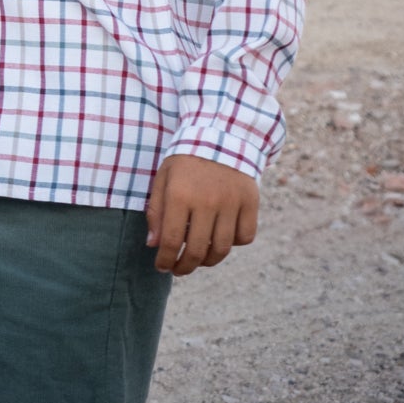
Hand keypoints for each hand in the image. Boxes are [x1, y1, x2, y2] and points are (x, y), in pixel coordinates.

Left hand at [145, 153, 258, 275]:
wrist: (221, 133)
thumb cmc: (187, 158)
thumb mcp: (164, 176)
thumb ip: (156, 210)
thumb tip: (154, 245)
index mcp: (180, 194)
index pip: (170, 241)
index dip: (164, 260)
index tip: (161, 266)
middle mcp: (206, 201)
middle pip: (196, 250)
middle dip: (184, 267)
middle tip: (179, 269)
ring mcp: (231, 203)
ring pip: (221, 248)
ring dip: (208, 260)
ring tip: (198, 258)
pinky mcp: (250, 202)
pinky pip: (245, 237)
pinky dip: (234, 243)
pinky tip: (222, 237)